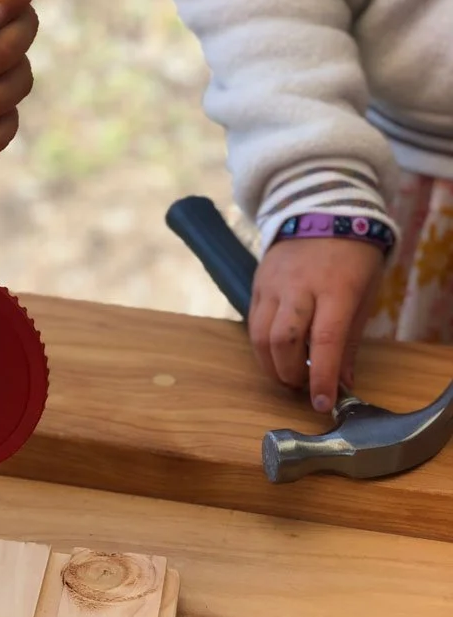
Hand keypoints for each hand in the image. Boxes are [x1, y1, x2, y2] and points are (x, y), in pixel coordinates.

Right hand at [248, 238, 384, 411]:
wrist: (322, 213)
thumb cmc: (353, 258)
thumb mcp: (364, 296)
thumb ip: (350, 341)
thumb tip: (343, 383)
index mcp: (337, 289)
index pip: (325, 341)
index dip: (322, 377)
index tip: (323, 404)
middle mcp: (299, 287)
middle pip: (282, 341)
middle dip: (290, 373)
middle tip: (303, 386)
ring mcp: (272, 285)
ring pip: (259, 336)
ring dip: (271, 365)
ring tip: (287, 374)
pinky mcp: (256, 286)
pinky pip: (253, 324)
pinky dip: (263, 347)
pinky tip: (276, 352)